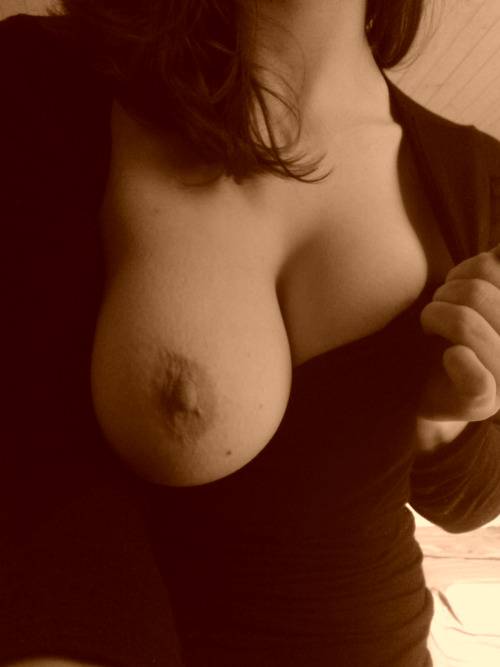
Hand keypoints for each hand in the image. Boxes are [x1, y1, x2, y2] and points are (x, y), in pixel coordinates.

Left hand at [418, 244, 499, 421]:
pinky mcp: (485, 402)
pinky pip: (473, 374)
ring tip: (430, 326)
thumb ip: (496, 268)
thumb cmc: (453, 332)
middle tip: (437, 310)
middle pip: (476, 292)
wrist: (425, 389)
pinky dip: (453, 358)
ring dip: (433, 317)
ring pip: (464, 323)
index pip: (493, 268)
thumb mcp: (477, 295)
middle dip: (444, 294)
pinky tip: (448, 357)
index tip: (457, 285)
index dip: (469, 270)